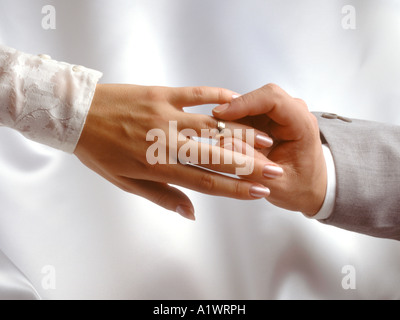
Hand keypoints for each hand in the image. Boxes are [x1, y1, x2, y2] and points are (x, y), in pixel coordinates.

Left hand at [74, 84, 271, 219]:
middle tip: (276, 170)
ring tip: (267, 141)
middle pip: (216, 156)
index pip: (205, 182)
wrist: (77, 115)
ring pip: (212, 126)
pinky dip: (218, 96)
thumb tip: (191, 213)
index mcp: (156, 167)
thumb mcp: (126, 182)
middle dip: (250, 165)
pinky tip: (237, 101)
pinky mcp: (161, 93)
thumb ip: (162, 197)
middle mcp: (166, 141)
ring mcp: (165, 114)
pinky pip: (195, 93)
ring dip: (241, 134)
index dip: (235, 189)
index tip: (259, 193)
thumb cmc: (100, 151)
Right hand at [212, 84, 326, 215]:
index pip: (272, 99)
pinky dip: (234, 124)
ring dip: (232, 119)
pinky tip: (226, 139)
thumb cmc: (301, 187)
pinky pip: (247, 114)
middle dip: (234, 110)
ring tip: (219, 138)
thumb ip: (252, 166)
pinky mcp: (269, 120)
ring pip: (249, 105)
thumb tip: (225, 145)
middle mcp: (293, 113)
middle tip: (213, 126)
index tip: (222, 114)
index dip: (245, 102)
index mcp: (302, 125)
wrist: (311, 189)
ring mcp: (280, 115)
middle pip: (258, 98)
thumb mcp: (277, 185)